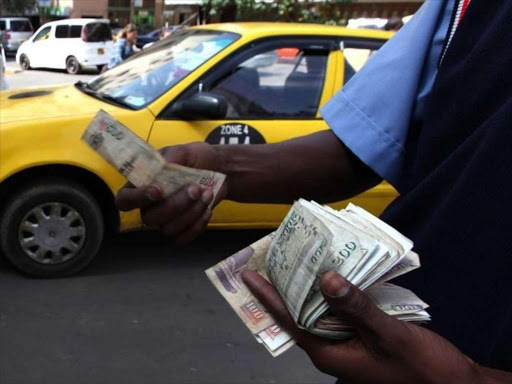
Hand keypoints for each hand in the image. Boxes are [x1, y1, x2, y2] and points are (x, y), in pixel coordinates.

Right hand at [115, 142, 227, 242]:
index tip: (158, 190)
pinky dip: (197, 225)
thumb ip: (172, 157)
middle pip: (149, 218)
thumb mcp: (185, 151)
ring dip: (191, 213)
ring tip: (207, 194)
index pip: (125, 200)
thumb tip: (163, 166)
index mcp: (142, 185)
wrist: (219, 169)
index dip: (137, 199)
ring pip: (168, 229)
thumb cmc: (196, 159)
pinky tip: (207, 209)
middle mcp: (150, 206)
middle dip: (175, 205)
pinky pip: (183, 238)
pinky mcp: (182, 229)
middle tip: (195, 188)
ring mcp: (165, 220)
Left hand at [242, 270, 480, 383]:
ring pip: (320, 311)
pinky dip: (335, 292)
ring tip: (298, 259)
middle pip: (300, 313)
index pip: (289, 320)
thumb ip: (357, 307)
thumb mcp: (388, 336)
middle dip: (285, 287)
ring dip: (310, 287)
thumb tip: (326, 279)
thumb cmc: (422, 369)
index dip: (267, 297)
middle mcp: (333, 348)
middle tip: (272, 259)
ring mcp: (348, 343)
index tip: (250, 275)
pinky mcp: (362, 336)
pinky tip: (336, 273)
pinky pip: (340, 311)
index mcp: (329, 354)